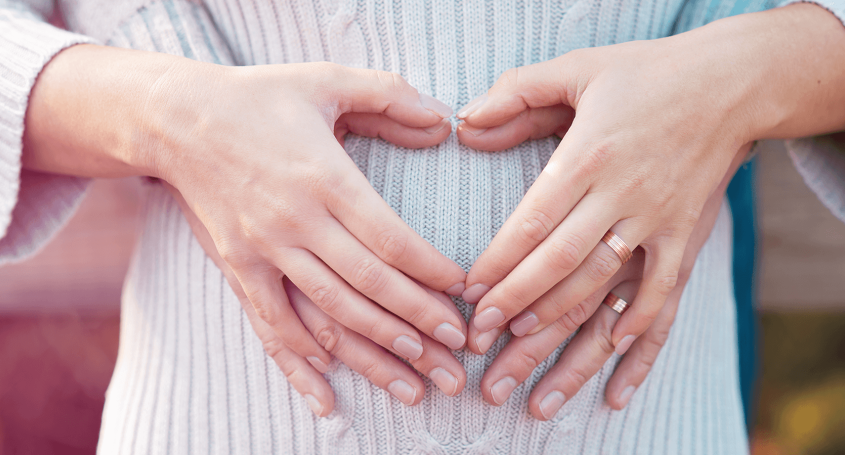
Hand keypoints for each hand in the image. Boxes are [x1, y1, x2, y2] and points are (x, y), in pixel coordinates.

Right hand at [151, 59, 471, 371]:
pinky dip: (300, 360)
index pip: (390, 239)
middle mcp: (296, 220)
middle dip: (419, 322)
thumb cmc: (261, 97)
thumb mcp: (327, 80)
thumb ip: (390, 95)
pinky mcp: (239, 266)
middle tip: (459, 349)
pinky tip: (328, 393)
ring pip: (328, 313)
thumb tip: (444, 121)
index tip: (463, 291)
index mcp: (325, 177)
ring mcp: (264, 249)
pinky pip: (272, 323)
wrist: (178, 118)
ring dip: (375, 350)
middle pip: (368, 285)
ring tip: (417, 378)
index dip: (431, 271)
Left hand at [455, 31, 760, 355]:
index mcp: (589, 154)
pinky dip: (641, 322)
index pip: (532, 220)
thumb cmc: (646, 74)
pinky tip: (615, 350)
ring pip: (603, 281)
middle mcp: (622, 192)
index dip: (498, 260)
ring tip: (521, 344)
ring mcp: (657, 218)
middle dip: (516, 299)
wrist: (732, 83)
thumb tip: (465, 121)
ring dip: (561, 319)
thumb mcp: (577, 68)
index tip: (469, 289)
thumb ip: (517, 92)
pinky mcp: (686, 232)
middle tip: (481, 332)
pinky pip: (664, 288)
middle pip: (560, 260)